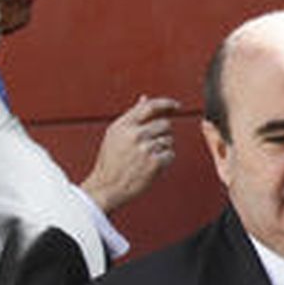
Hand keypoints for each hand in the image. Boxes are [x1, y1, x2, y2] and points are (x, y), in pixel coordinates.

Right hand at [81, 96, 178, 211]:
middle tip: (151, 145)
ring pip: (169, 140)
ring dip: (163, 148)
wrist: (107, 185)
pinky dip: (165, 160)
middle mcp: (134, 134)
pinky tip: (152, 165)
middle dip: (163, 133)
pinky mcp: (154, 162)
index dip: (166, 103)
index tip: (176, 106)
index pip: (150, 106)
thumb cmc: (111, 160)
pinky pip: (170, 154)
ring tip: (147, 157)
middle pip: (165, 124)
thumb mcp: (115, 134)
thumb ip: (132, 116)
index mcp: (123, 125)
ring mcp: (144, 148)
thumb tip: (144, 99)